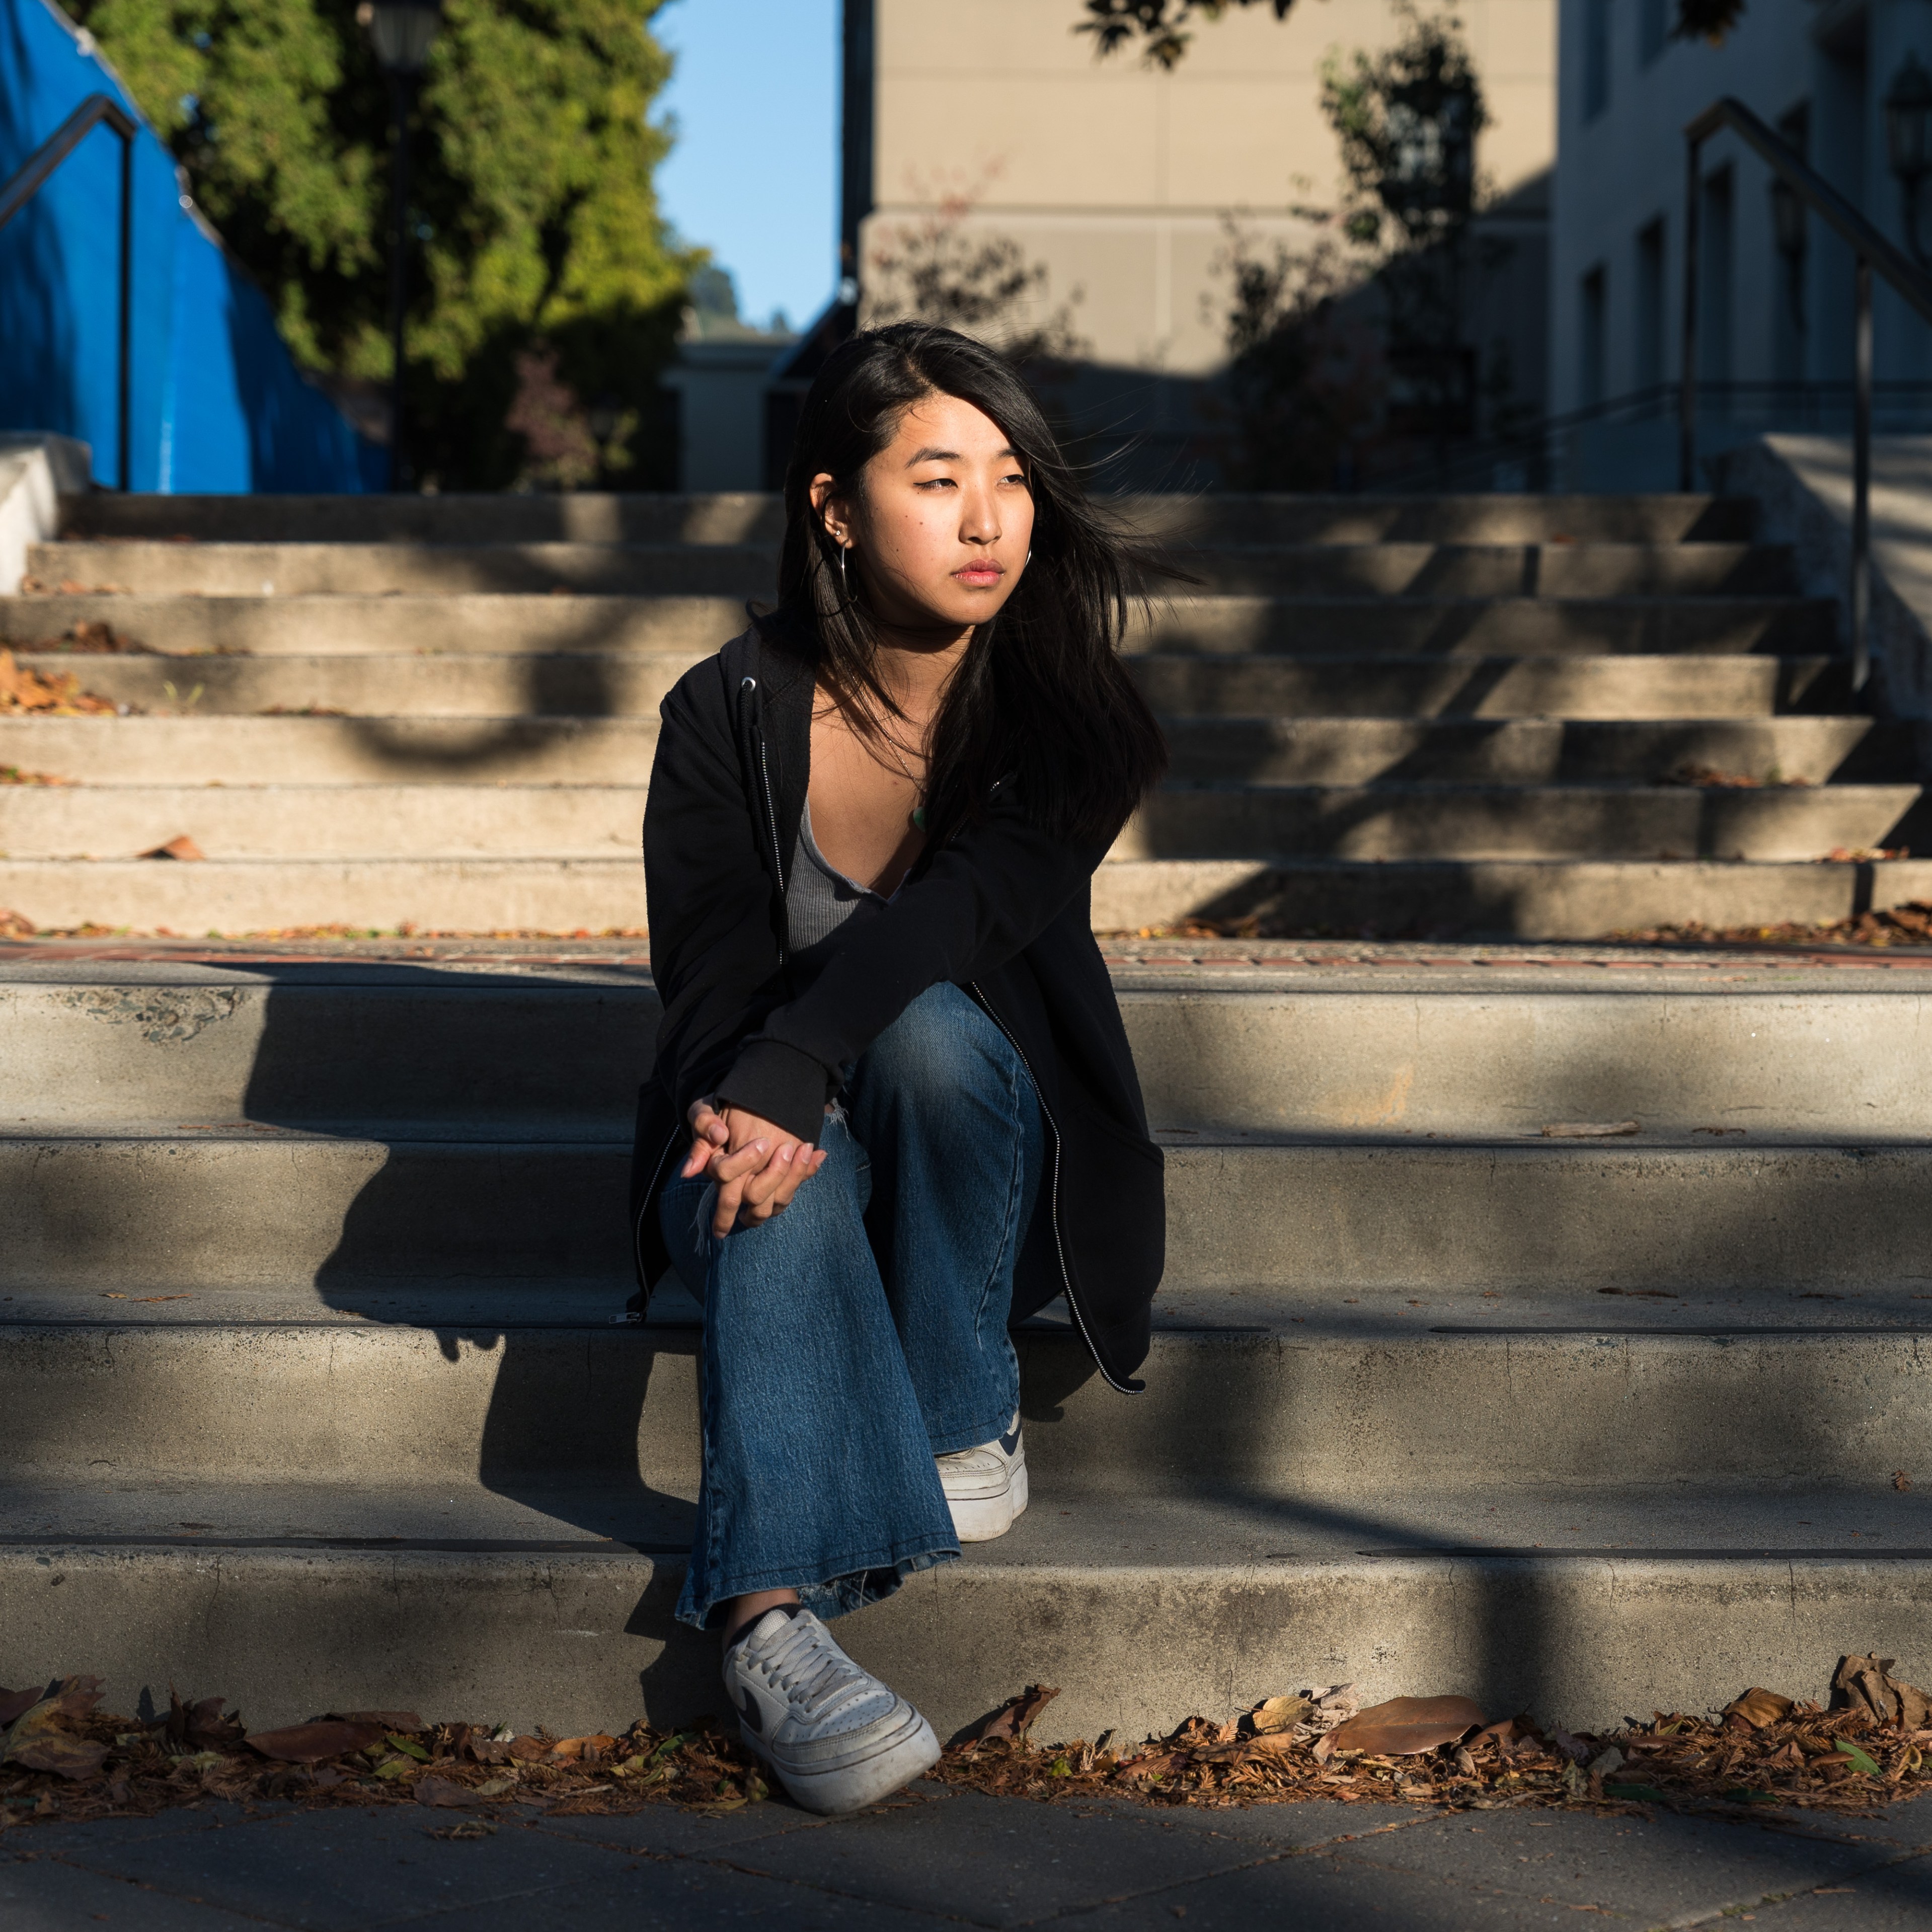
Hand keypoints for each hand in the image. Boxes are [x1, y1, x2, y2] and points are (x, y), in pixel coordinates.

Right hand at [682, 1097, 827, 1235]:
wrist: (742, 1109)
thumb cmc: (719, 1111)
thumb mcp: (705, 1110)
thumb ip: (703, 1125)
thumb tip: (690, 1169)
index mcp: (718, 1169)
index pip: (726, 1176)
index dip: (743, 1162)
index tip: (761, 1142)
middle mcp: (737, 1185)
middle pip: (754, 1198)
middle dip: (774, 1176)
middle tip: (786, 1149)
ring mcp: (757, 1188)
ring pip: (775, 1203)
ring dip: (793, 1177)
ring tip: (805, 1148)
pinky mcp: (777, 1187)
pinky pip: (791, 1193)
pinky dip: (807, 1173)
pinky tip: (818, 1153)